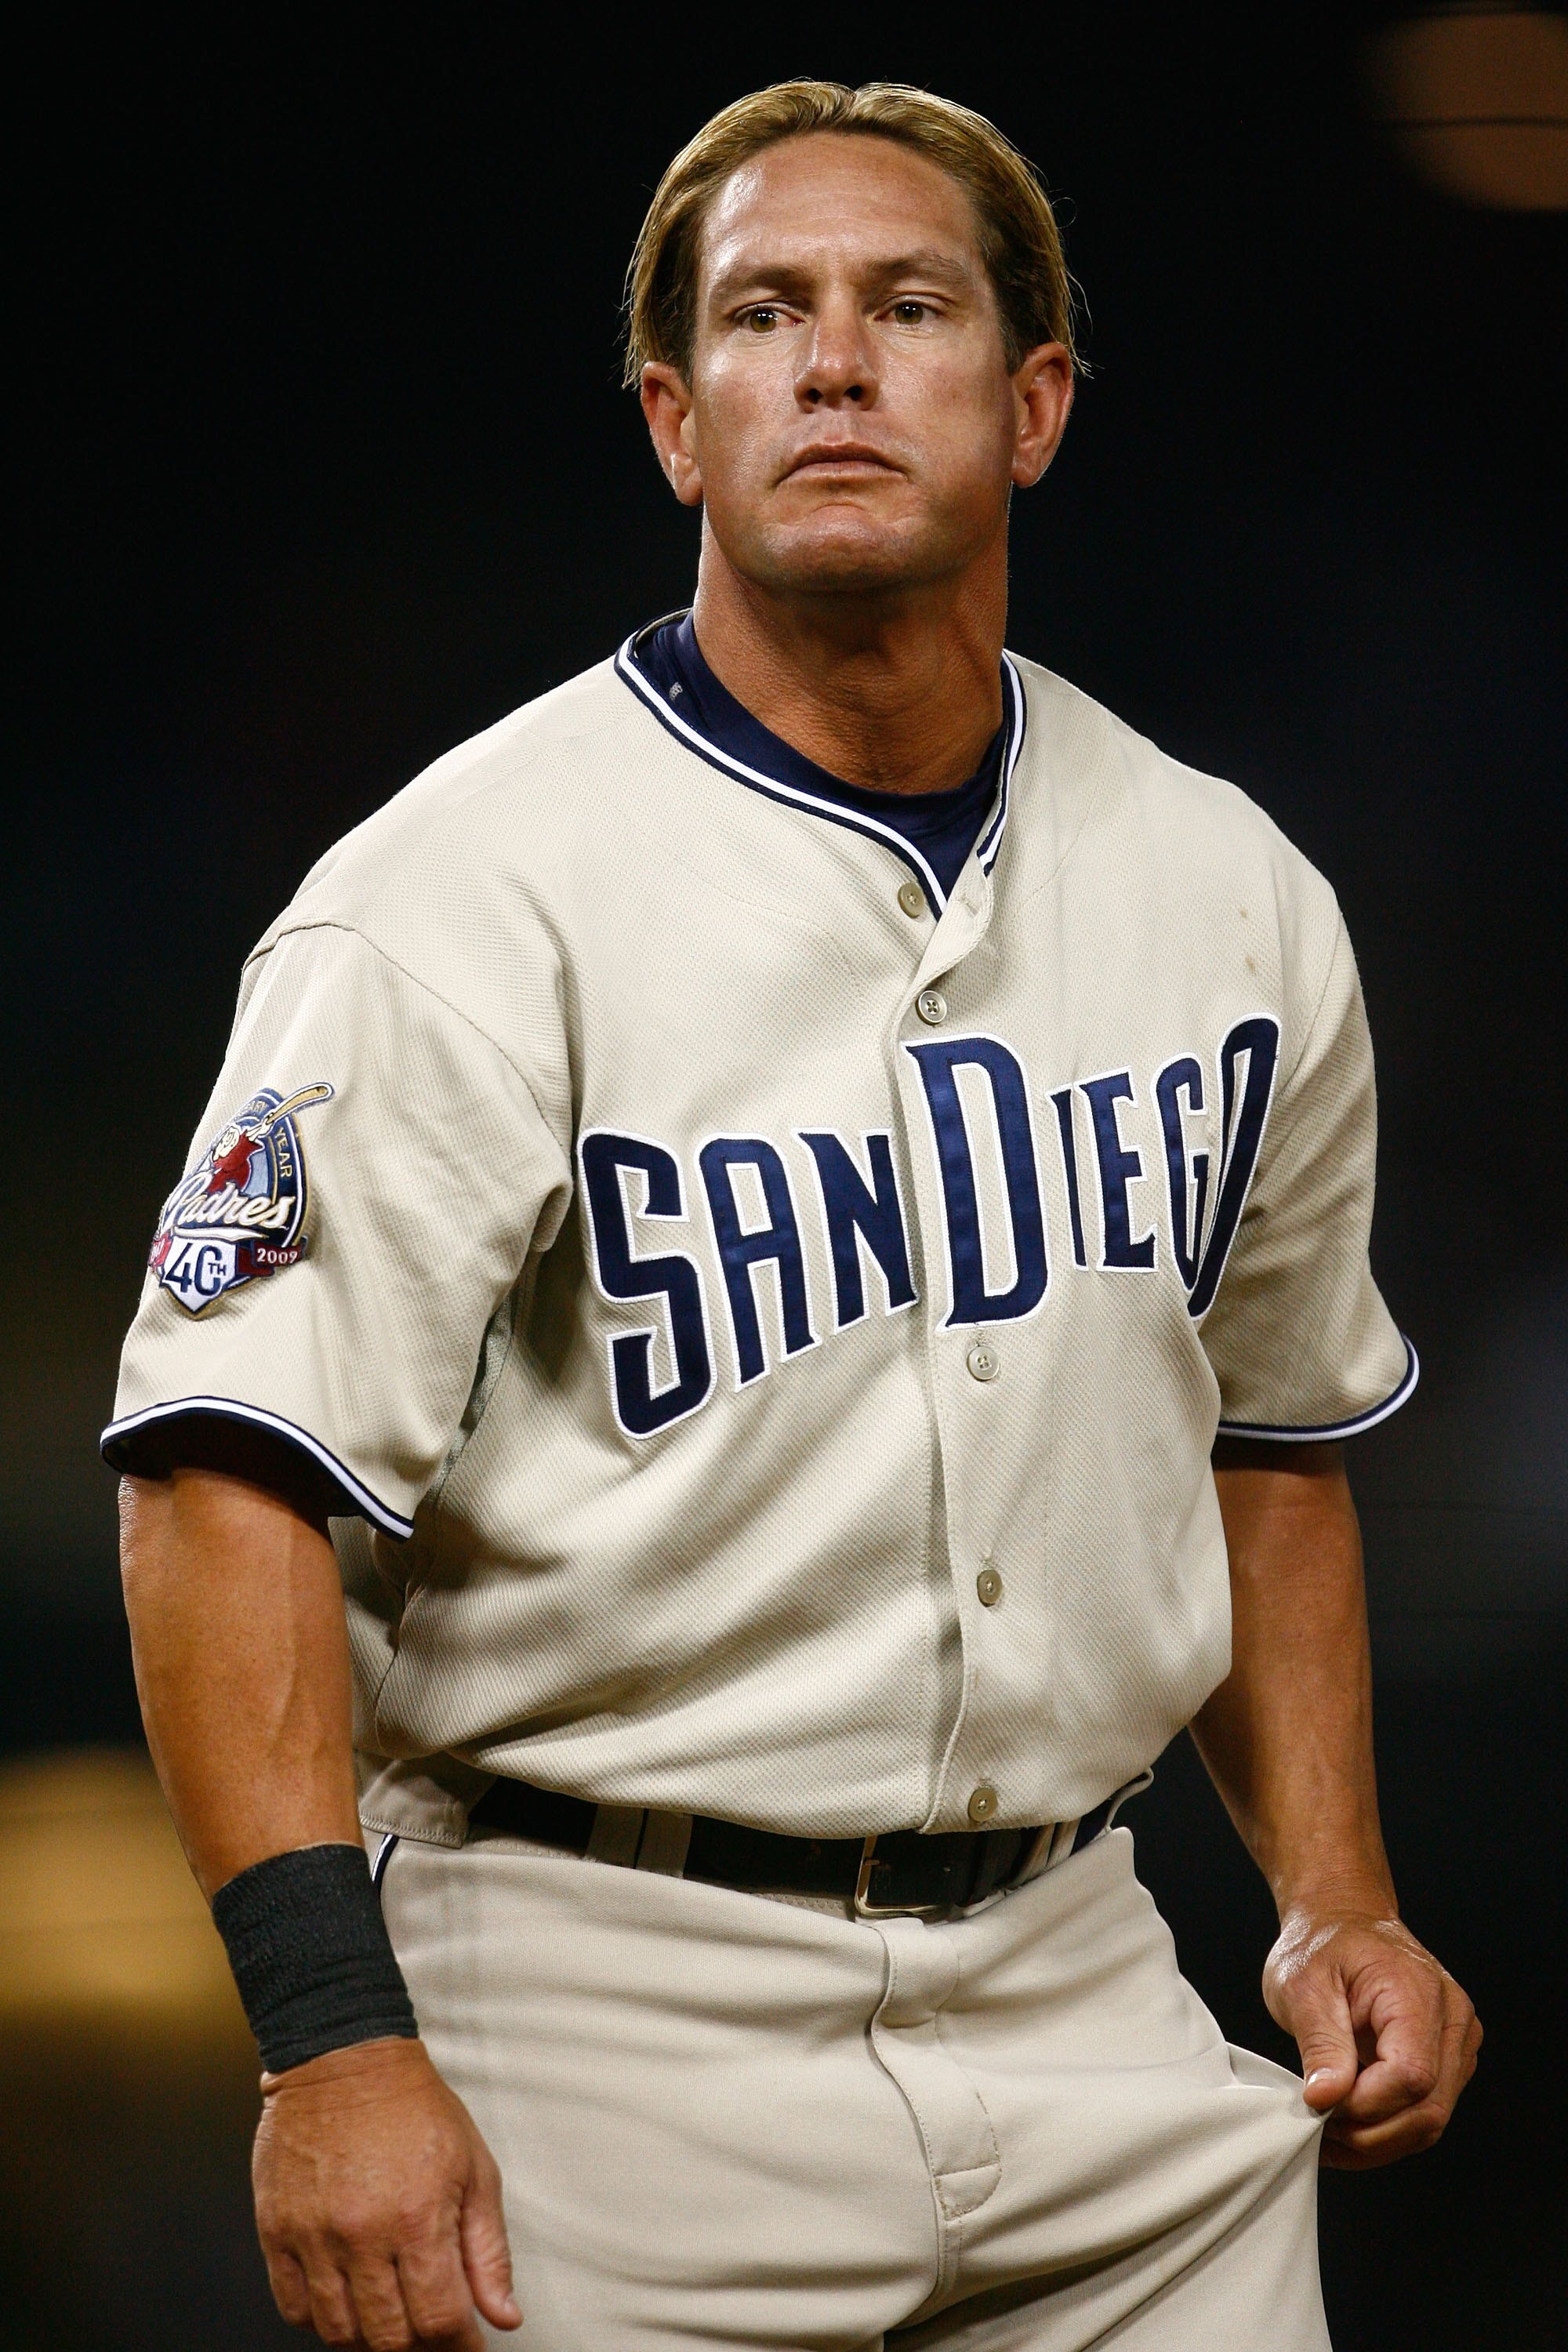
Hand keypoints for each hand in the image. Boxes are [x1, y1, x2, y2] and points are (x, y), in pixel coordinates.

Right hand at [253, 2036, 520, 2347]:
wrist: (345, 2058)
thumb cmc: (416, 2109)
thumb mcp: (474, 2168)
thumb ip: (489, 2250)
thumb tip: (503, 2317)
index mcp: (418, 2217)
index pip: (439, 2320)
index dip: (458, 2345)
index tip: (467, 2344)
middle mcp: (362, 2233)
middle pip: (389, 2337)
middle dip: (417, 2345)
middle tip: (429, 2329)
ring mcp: (313, 2235)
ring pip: (339, 2332)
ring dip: (369, 2337)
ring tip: (389, 2314)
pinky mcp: (276, 2230)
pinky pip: (293, 2308)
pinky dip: (320, 2319)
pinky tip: (345, 2299)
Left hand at [1263, 1906, 1480, 2168]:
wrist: (1342, 1922)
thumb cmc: (1322, 1945)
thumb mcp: (1302, 1984)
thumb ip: (1319, 2041)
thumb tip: (1325, 2098)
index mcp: (1417, 1992)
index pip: (1411, 2075)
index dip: (1366, 2104)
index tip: (1319, 2102)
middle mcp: (1451, 2019)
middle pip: (1428, 2109)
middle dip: (1369, 2132)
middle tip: (1318, 2125)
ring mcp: (1456, 2042)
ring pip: (1429, 2122)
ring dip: (1377, 2140)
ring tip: (1327, 2130)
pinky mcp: (1448, 2062)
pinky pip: (1424, 2113)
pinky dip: (1386, 2130)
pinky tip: (1348, 2126)